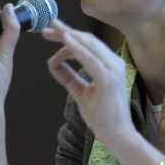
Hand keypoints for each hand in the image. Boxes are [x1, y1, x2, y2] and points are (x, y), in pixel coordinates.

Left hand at [42, 19, 134, 143]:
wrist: (116, 135)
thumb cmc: (102, 116)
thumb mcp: (81, 92)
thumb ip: (68, 77)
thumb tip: (52, 63)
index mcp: (110, 65)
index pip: (89, 45)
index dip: (70, 37)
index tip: (52, 34)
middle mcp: (115, 62)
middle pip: (87, 41)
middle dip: (66, 33)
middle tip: (48, 29)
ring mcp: (113, 68)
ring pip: (88, 45)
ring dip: (69, 36)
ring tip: (52, 30)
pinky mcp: (108, 77)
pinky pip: (89, 58)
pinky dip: (76, 48)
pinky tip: (64, 41)